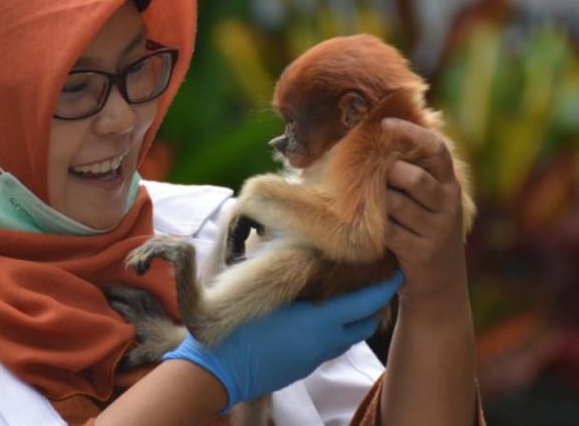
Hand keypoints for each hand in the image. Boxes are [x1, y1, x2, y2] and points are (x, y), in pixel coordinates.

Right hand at [163, 273, 402, 410]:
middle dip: (375, 305)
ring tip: (343, 296)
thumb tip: (305, 250)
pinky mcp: (304, 367)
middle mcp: (325, 342)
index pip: (367, 304)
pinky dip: (333, 331)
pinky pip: (329, 347)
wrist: (222, 369)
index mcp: (320, 322)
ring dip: (352, 319)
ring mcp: (315, 358)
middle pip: (366, 325)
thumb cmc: (241, 326)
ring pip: (348, 338)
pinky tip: (315, 315)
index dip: (385, 287)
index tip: (397, 271)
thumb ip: (291, 273)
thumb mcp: (268, 293)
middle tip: (371, 283)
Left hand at [381, 118, 468, 313]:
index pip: (437, 150)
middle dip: (388, 174)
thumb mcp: (430, 202)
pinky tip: (368, 224)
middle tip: (374, 177)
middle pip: (414, 178)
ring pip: (396, 203)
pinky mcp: (420, 253)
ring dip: (378, 200)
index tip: (385, 123)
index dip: (412, 133)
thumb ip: (416, 174)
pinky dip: (373, 225)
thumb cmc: (424, 232)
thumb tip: (383, 136)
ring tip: (370, 202)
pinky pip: (387, 229)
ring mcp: (437, 231)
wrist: (440, 286)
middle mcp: (448, 206)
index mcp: (451, 186)